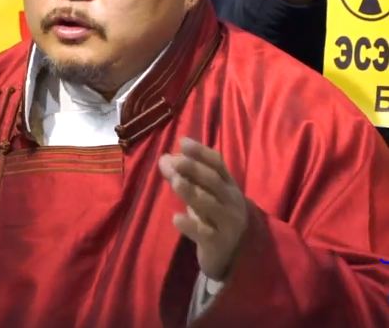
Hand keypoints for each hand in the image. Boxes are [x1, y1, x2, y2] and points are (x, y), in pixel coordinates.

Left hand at [159, 137, 247, 280]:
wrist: (234, 257)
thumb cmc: (215, 219)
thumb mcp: (204, 195)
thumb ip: (185, 177)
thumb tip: (164, 159)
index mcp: (228, 186)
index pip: (218, 164)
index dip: (201, 152)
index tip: (182, 142)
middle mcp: (231, 202)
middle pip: (214, 181)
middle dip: (195, 169)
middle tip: (175, 161)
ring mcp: (227, 223)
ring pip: (210, 205)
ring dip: (192, 192)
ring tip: (175, 182)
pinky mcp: (218, 244)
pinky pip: (204, 233)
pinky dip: (190, 225)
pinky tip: (176, 218)